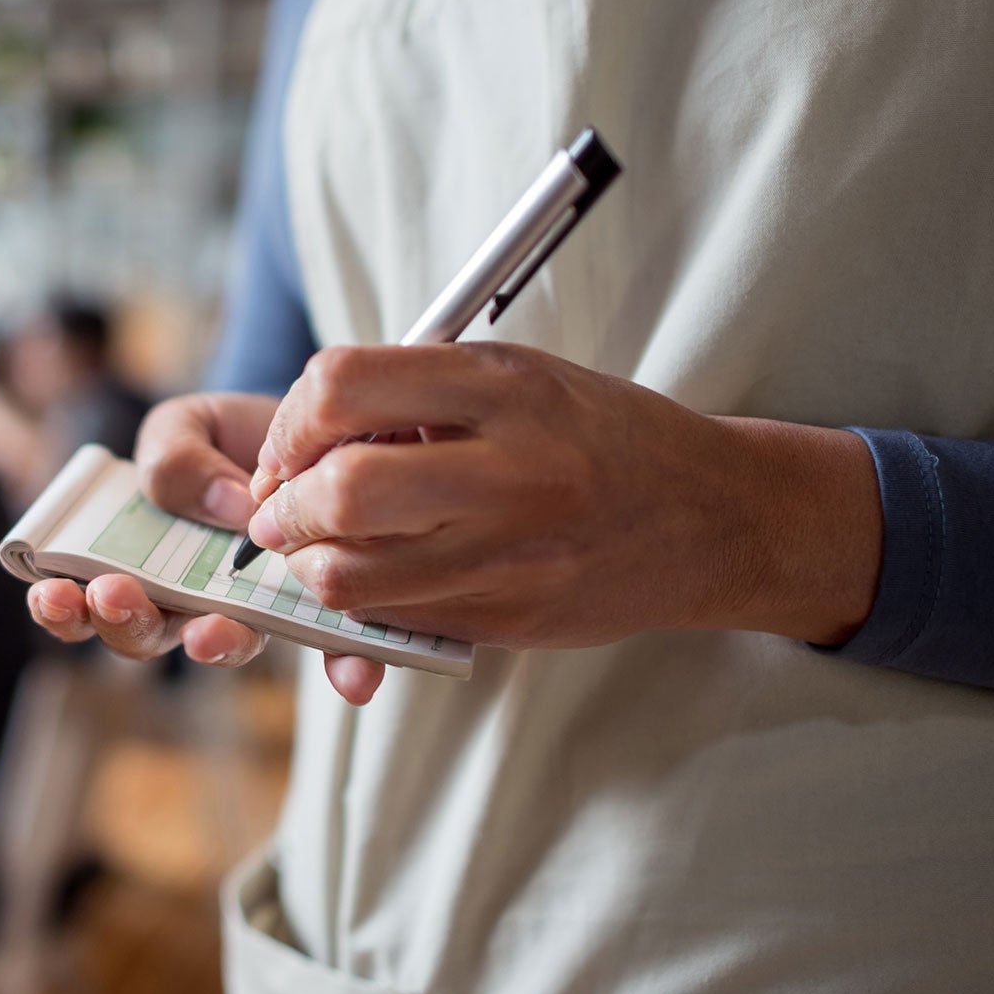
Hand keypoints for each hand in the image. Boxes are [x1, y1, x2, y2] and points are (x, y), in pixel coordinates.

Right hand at [23, 391, 393, 704]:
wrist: (308, 427)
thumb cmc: (226, 437)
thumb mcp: (186, 427)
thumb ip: (175, 460)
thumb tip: (227, 506)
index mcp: (134, 562)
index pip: (83, 600)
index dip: (61, 608)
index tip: (54, 594)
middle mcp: (184, 601)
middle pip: (141, 636)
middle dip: (122, 624)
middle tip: (114, 596)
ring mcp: (247, 610)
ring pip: (225, 646)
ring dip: (214, 646)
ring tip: (207, 632)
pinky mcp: (314, 612)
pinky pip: (327, 650)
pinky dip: (342, 666)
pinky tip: (355, 676)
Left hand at [245, 344, 882, 648]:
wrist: (713, 515)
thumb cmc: (598, 435)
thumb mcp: (518, 378)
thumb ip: (417, 394)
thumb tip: (304, 434)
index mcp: (503, 384)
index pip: (342, 384)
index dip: (291, 421)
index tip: (290, 444)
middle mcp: (510, 466)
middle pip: (340, 489)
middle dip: (285, 504)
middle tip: (280, 508)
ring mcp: (512, 550)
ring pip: (351, 574)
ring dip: (308, 565)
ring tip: (315, 546)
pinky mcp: (510, 613)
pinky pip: (392, 614)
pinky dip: (356, 599)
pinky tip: (369, 575)